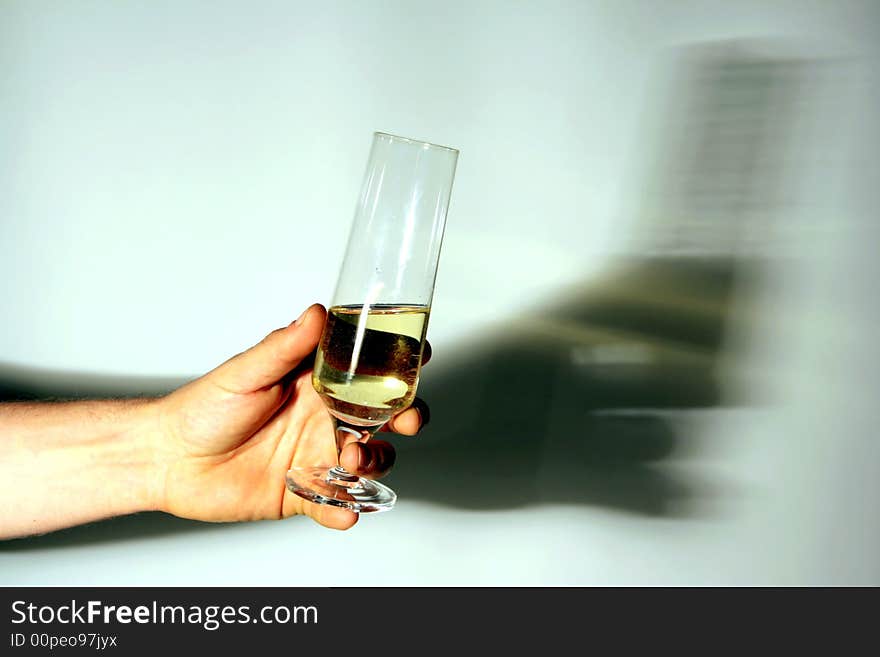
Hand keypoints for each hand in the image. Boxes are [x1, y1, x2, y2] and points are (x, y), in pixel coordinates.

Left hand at [152, 304, 428, 529]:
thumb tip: (317, 314)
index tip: (420, 358)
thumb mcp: (246, 372)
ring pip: (371, 460)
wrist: (168, 460)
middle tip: (405, 421)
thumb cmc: (204, 408)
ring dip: (376, 463)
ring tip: (353, 462)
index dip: (400, 364)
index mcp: (317, 383)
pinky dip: (346, 510)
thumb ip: (285, 347)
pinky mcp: (304, 492)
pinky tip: (343, 511)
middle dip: (406, 417)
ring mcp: (317, 455)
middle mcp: (325, 418)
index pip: (370, 369)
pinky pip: (337, 504)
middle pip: (385, 417)